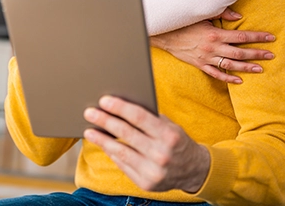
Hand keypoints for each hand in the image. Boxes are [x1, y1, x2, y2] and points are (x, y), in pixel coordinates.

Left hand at [83, 96, 209, 193]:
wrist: (194, 171)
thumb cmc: (177, 142)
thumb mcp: (170, 126)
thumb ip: (149, 118)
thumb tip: (120, 105)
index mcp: (169, 135)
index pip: (139, 117)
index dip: (119, 107)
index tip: (103, 100)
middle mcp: (161, 154)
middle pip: (126, 133)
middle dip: (105, 121)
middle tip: (89, 113)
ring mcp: (153, 171)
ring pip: (121, 152)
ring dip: (102, 140)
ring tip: (89, 131)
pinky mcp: (146, 184)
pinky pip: (123, 165)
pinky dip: (112, 154)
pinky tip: (104, 145)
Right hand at [152, 8, 274, 83]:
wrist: (165, 34)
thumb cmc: (184, 22)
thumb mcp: (202, 15)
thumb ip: (222, 14)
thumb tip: (239, 17)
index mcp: (215, 34)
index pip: (242, 36)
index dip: (257, 37)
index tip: (270, 37)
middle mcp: (213, 48)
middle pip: (240, 52)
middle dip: (257, 53)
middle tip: (271, 55)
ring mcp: (206, 58)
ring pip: (231, 65)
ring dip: (247, 67)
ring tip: (260, 69)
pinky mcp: (200, 64)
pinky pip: (216, 74)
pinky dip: (228, 78)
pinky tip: (239, 81)